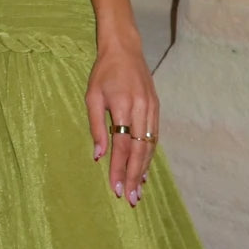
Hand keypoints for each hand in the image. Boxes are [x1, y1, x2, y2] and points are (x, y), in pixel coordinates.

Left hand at [85, 41, 159, 207]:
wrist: (125, 49)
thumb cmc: (103, 73)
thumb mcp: (92, 96)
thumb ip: (96, 126)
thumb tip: (98, 155)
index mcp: (122, 105)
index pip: (121, 145)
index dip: (119, 168)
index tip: (115, 188)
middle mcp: (141, 109)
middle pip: (139, 150)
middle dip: (134, 176)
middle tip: (129, 198)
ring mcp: (152, 109)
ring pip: (149, 146)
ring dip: (143, 170)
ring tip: (137, 191)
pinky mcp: (157, 108)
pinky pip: (154, 137)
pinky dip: (149, 155)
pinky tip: (144, 169)